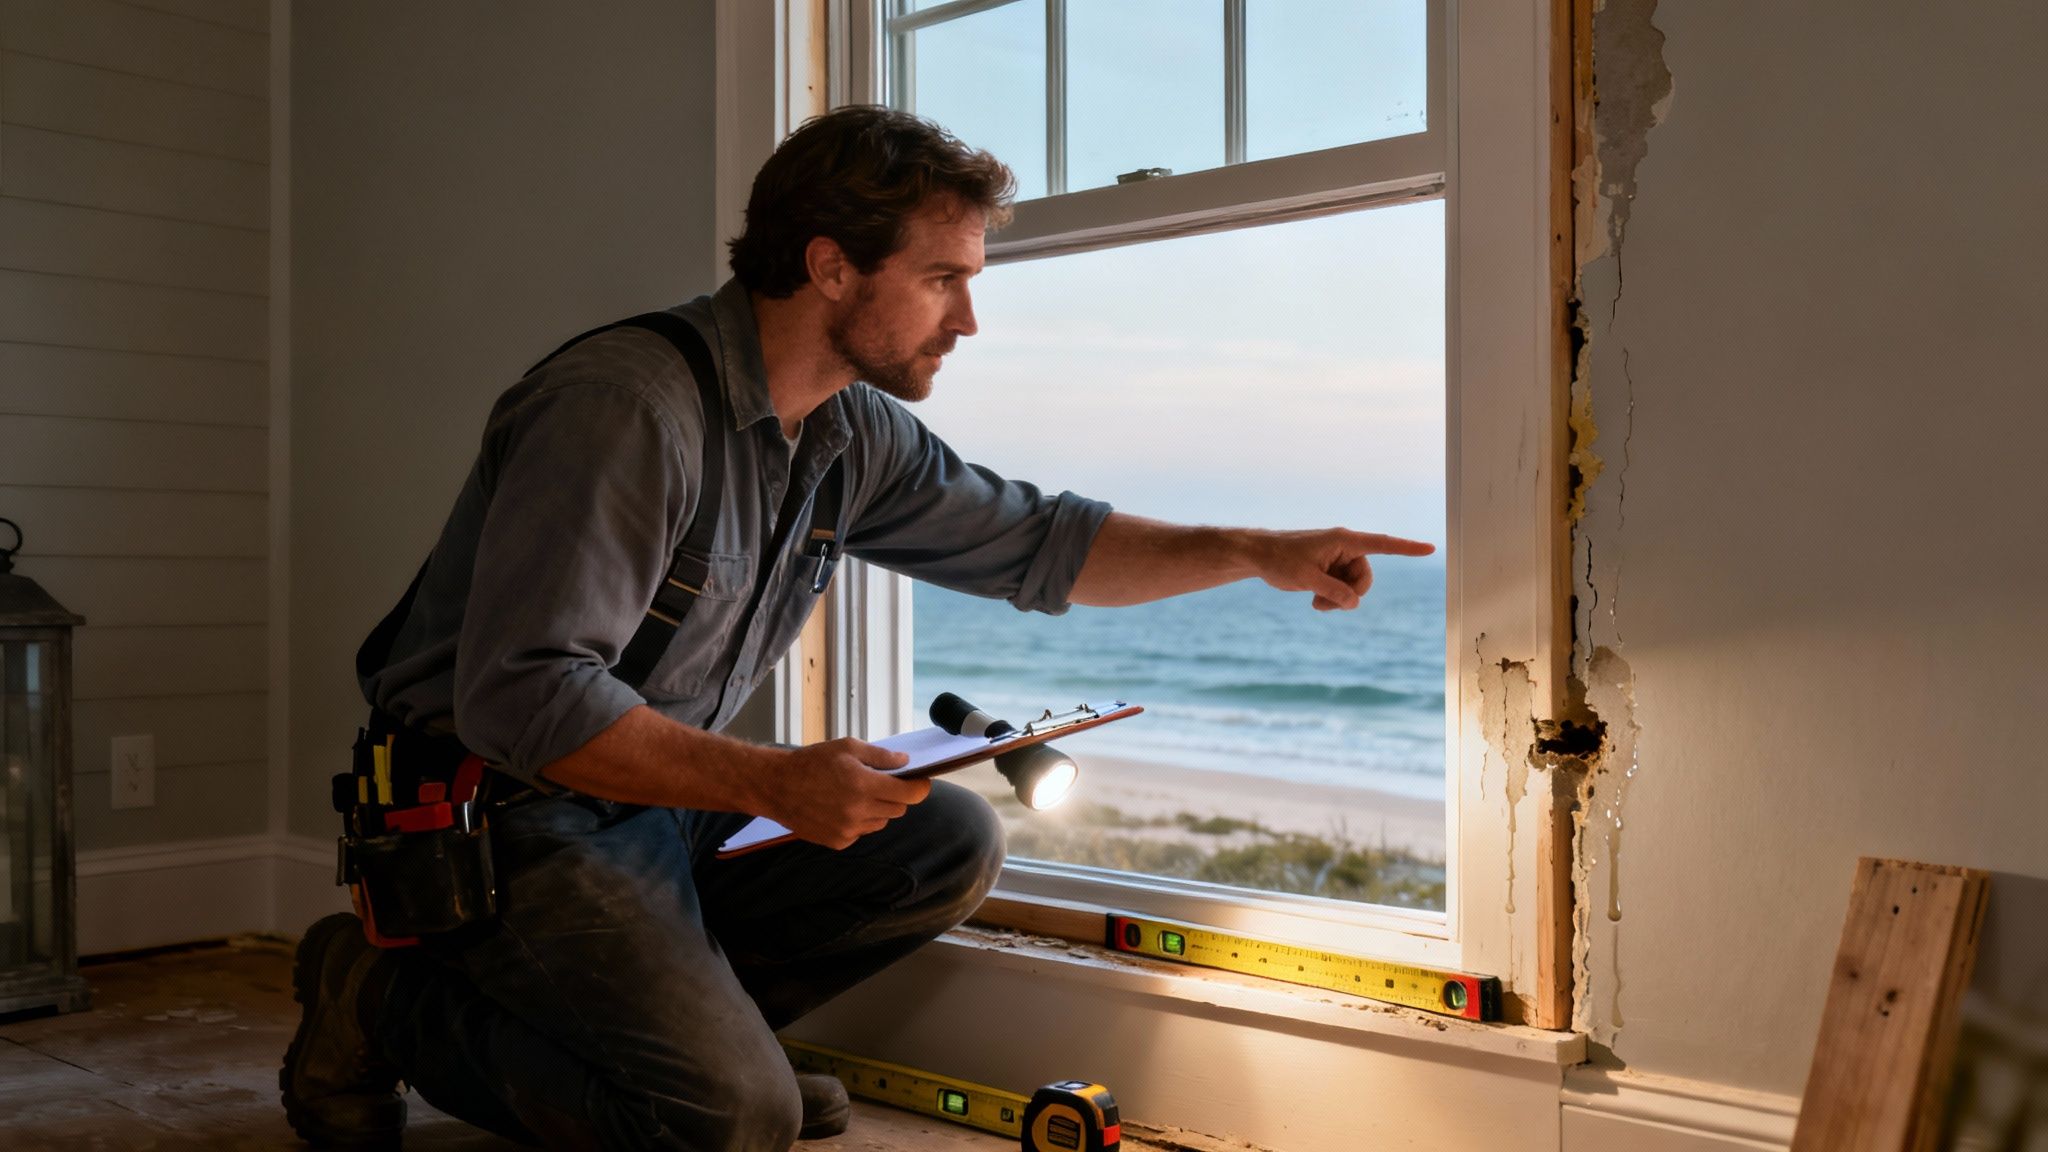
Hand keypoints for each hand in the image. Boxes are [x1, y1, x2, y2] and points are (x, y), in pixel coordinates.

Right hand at [756, 738, 931, 849]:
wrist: (776, 786)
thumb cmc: (811, 762)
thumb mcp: (847, 747)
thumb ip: (880, 756)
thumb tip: (904, 763)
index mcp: (863, 785)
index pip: (909, 794)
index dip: (920, 788)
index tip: (921, 782)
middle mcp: (858, 811)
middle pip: (898, 809)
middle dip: (896, 795)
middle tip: (882, 783)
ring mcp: (848, 830)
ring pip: (881, 822)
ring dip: (877, 809)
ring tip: (856, 794)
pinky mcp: (838, 841)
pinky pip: (861, 832)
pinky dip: (859, 821)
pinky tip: (841, 807)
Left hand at [1247, 528, 1435, 610]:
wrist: (1258, 556)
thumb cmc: (1279, 559)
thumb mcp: (1306, 578)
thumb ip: (1333, 591)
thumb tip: (1354, 603)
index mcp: (1343, 540)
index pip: (1382, 544)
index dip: (1407, 548)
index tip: (1430, 548)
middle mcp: (1345, 547)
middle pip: (1365, 577)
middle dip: (1350, 595)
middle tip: (1324, 604)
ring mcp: (1338, 559)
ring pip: (1354, 587)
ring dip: (1339, 599)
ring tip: (1316, 604)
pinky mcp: (1330, 569)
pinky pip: (1343, 589)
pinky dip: (1333, 598)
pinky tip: (1314, 601)